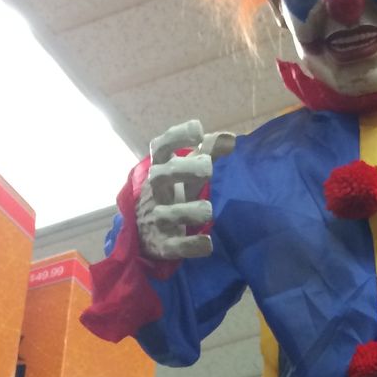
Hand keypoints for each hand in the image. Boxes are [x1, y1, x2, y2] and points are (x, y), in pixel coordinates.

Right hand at [137, 121, 234, 260]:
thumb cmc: (173, 192)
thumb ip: (206, 153)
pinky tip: (207, 244)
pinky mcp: (162, 245)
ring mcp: (157, 219)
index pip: (160, 147)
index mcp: (161, 169)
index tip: (198, 131)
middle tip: (208, 167)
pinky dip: (189, 245)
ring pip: (165, 214)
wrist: (146, 232)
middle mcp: (156, 192)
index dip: (176, 137)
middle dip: (183, 170)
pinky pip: (172, 246)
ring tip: (208, 210)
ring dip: (186, 211)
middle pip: (160, 176)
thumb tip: (230, 138)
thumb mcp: (187, 171)